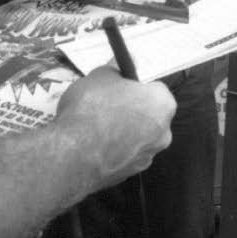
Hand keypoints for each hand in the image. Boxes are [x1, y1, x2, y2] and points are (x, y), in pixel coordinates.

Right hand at [54, 65, 175, 181]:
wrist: (72, 155)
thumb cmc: (91, 109)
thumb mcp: (100, 75)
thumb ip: (116, 68)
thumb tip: (121, 63)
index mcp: (163, 104)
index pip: (154, 89)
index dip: (134, 86)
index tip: (117, 87)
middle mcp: (164, 133)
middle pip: (148, 114)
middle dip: (130, 109)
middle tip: (105, 105)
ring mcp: (147, 157)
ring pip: (136, 137)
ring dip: (121, 132)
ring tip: (94, 127)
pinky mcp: (130, 175)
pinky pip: (123, 156)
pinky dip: (112, 151)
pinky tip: (91, 146)